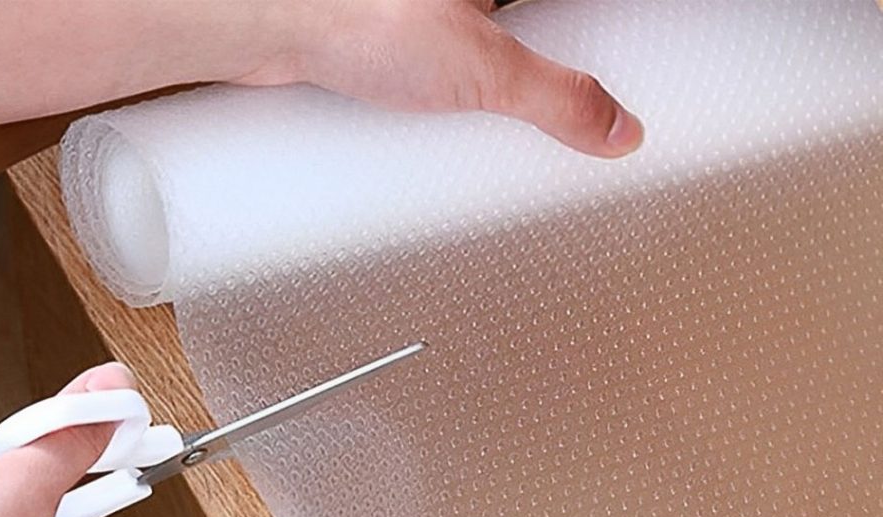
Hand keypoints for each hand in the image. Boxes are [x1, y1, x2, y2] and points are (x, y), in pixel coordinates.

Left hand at [0, 1, 639, 157]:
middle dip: (544, 73)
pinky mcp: (388, 34)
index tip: (623, 69)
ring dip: (493, 91)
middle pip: (530, 34)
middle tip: (559, 125)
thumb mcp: (485, 70)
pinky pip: (437, 67)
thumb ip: (559, 99)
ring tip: (496, 134)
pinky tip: (447, 129)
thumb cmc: (357, 14)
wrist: (262, 24)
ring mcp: (427, 10)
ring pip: (481, 49)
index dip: (596, 39)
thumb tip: (617, 130)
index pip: (575, 12)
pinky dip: (449, 98)